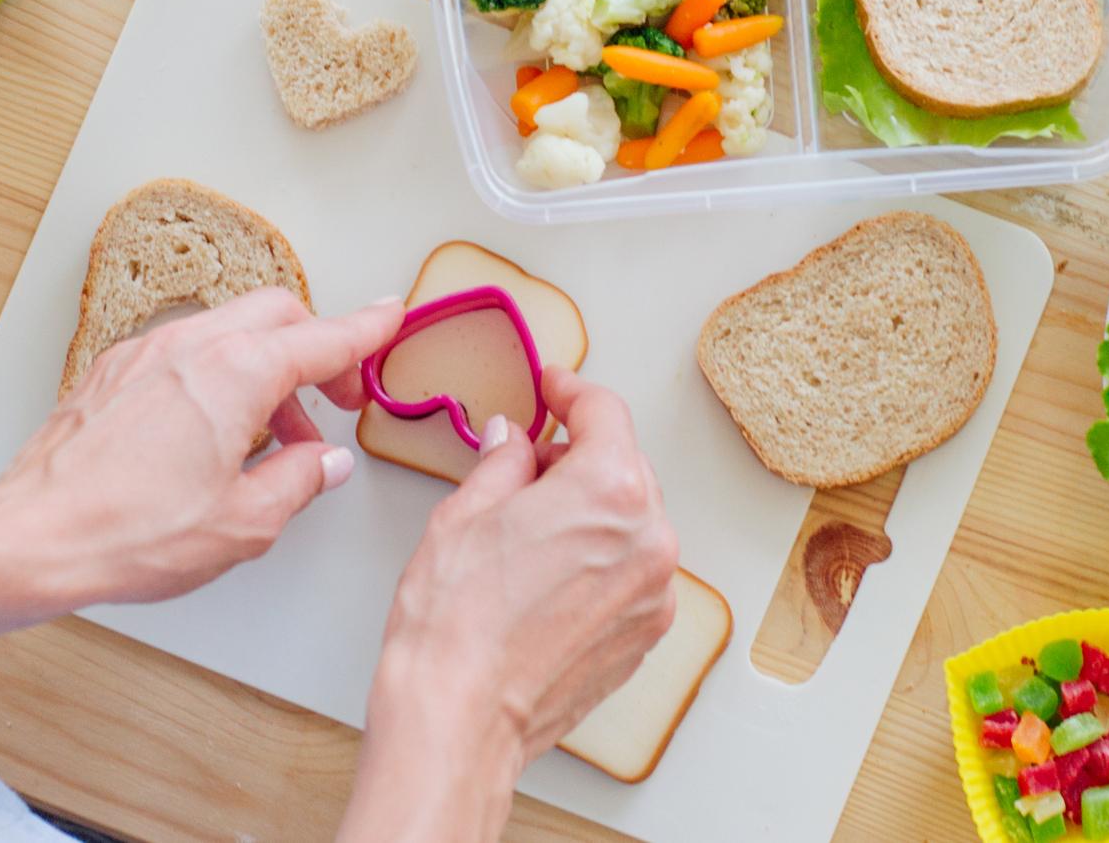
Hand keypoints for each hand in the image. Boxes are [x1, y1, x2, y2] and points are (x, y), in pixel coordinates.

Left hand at [0, 288, 402, 609]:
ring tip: (272, 436)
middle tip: (335, 397)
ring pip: (228, 330)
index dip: (367, 331)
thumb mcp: (245, 523)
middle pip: (278, 315)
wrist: (31, 539)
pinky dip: (216, 374)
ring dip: (265, 367)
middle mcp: (193, 345)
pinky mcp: (111, 372)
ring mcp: (145, 352)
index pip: (325, 338)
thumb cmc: (129, 533)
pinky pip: (183, 351)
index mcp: (238, 373)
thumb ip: (298, 482)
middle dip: (317, 346)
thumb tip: (324, 464)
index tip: (391, 317)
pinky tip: (211, 431)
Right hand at [341, 367, 678, 841]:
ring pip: (630, 522)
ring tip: (529, 528)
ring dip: (590, 512)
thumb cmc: (455, 624)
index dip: (571, 392)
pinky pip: (631, 573)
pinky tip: (547, 574)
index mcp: (610, 490)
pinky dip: (600, 559)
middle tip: (526, 463)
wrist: (458, 718)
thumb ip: (504, 462)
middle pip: (624, 467)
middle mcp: (649, 538)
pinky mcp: (645, 636)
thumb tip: (513, 443)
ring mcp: (653, 593)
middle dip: (578, 456)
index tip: (553, 390)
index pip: (604, 412)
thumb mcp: (466, 512)